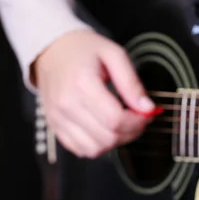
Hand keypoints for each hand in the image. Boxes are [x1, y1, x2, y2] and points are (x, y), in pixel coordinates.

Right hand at [32, 29, 156, 157]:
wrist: (51, 50)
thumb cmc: (83, 50)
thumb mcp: (114, 55)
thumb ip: (132, 83)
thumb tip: (147, 108)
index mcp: (82, 84)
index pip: (115, 119)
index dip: (138, 122)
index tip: (147, 114)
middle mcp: (66, 104)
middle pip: (107, 137)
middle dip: (131, 132)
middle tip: (138, 118)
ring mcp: (58, 118)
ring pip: (95, 149)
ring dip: (116, 141)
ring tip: (122, 124)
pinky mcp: (55, 126)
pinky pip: (80, 149)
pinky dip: (98, 145)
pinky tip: (105, 129)